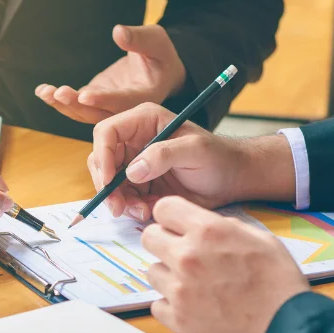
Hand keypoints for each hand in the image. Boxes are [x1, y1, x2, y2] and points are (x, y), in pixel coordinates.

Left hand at [35, 24, 186, 123]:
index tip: (84, 94)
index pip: (122, 101)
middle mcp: (124, 108)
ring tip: (45, 92)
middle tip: (59, 92)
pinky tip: (43, 91)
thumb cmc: (160, 53)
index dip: (103, 99)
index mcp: (143, 96)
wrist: (157, 69)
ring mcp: (107, 106)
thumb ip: (139, 39)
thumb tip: (118, 32)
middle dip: (76, 105)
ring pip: (83, 113)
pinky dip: (59, 100)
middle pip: (98, 114)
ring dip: (62, 105)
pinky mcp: (95, 101)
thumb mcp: (156, 40)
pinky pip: (76, 105)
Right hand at [87, 102, 295, 221]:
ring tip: (141, 211)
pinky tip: (147, 211)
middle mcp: (133, 140)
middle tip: (117, 207)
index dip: (103, 156)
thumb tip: (132, 171)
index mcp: (143, 121)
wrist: (232, 179)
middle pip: (101, 160)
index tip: (110, 181)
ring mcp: (135, 162)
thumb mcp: (194, 151)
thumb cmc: (218, 157)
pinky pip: (122, 197)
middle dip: (106, 185)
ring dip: (119, 200)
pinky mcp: (139, 184)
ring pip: (109, 182)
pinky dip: (130, 208)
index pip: (107, 133)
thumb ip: (163, 155)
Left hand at [142, 196, 309, 332]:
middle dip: (164, 243)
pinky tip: (194, 306)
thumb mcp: (261, 238)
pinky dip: (171, 306)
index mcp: (208, 231)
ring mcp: (179, 289)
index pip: (163, 208)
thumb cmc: (279, 284)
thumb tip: (203, 224)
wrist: (286, 329)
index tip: (176, 226)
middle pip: (149, 237)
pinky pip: (157, 304)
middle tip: (182, 255)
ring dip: (168, 276)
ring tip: (195, 285)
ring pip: (152, 272)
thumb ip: (225, 226)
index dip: (170, 217)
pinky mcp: (177, 318)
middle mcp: (187, 256)